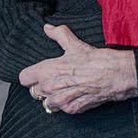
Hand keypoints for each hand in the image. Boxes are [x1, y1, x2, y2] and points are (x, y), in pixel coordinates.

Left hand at [17, 23, 137, 114]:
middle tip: (54, 80)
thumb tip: (47, 28)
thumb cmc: (94, 59)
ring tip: (64, 89)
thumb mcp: (74, 43)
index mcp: (47, 71)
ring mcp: (61, 101)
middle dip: (42, 87)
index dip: (30, 75)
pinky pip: (63, 110)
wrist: (114, 74)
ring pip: (47, 103)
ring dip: (53, 98)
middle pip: (34, 92)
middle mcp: (50, 88)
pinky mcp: (73, 109)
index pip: (24, 78)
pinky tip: (75, 96)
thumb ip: (58, 34)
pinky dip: (67, 104)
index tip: (37, 73)